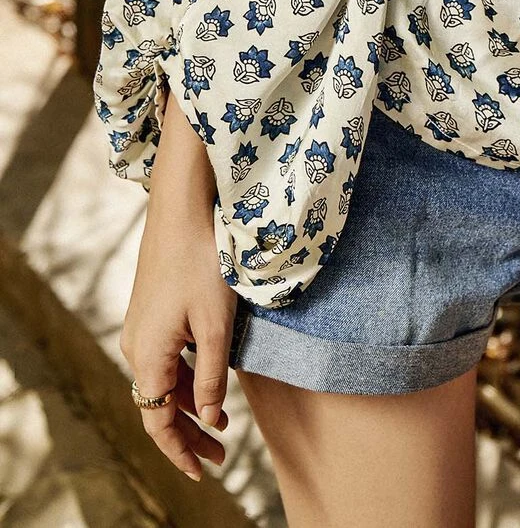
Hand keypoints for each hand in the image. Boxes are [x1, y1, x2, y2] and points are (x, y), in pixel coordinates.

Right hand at [119, 84, 234, 481]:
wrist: (183, 209)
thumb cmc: (203, 263)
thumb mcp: (216, 325)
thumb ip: (211, 377)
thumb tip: (209, 419)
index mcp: (147, 356)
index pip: (158, 422)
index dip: (180, 451)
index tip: (203, 474)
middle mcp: (136, 346)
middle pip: (158, 406)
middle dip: (188, 435)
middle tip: (219, 458)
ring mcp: (140, 328)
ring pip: (162, 381)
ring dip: (189, 405)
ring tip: (220, 428)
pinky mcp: (151, 310)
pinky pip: (165, 358)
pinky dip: (186, 377)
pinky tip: (209, 381)